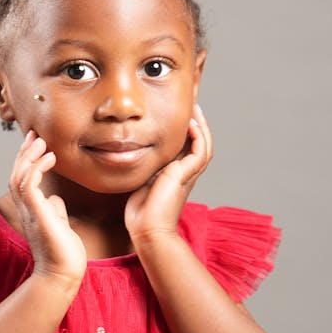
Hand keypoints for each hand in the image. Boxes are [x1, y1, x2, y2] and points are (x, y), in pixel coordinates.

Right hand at [9, 130, 86, 284]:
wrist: (63, 275)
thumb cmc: (63, 253)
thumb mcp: (59, 224)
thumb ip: (54, 209)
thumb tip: (54, 197)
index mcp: (31, 210)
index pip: (22, 178)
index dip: (27, 158)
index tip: (36, 141)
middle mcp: (26, 209)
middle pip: (16, 173)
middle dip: (24, 152)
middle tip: (35, 133)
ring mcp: (30, 212)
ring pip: (19, 176)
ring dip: (29, 156)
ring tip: (41, 140)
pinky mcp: (37, 214)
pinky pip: (29, 185)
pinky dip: (36, 168)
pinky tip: (50, 157)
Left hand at [125, 104, 212, 243]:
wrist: (147, 230)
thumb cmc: (140, 212)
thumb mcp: (140, 180)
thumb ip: (141, 166)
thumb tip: (127, 150)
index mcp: (175, 173)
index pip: (185, 145)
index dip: (185, 128)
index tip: (178, 112)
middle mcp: (185, 172)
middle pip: (199, 141)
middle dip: (196, 121)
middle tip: (192, 103)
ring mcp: (187, 174)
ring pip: (204, 144)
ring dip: (201, 125)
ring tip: (195, 107)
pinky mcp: (186, 175)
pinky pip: (201, 151)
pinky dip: (199, 135)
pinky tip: (191, 123)